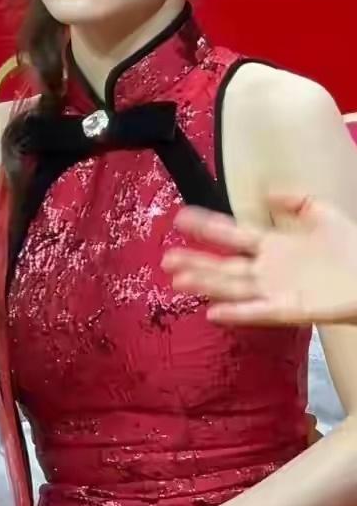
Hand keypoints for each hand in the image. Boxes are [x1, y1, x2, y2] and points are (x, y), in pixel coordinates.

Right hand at [163, 195, 356, 326]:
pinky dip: (236, 313)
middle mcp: (267, 268)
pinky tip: (213, 313)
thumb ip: (295, 200)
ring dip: (206, 285)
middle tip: (166, 258)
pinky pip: (257, 312)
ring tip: (179, 281)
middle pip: (223, 265)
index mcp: (272, 244)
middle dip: (195, 261)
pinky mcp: (289, 310)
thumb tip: (267, 192)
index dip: (206, 226)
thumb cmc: (349, 246)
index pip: (232, 233)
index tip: (180, 217)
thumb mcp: (322, 212)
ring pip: (233, 287)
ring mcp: (275, 290)